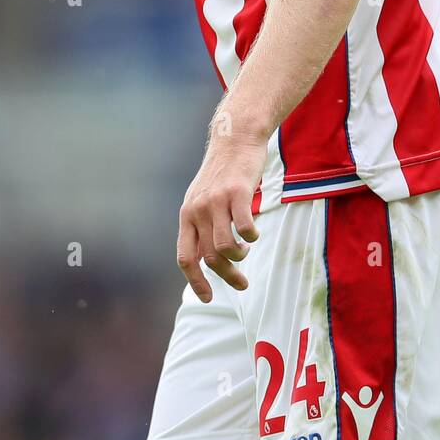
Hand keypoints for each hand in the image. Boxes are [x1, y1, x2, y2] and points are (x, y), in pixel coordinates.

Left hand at [176, 129, 266, 302]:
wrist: (235, 140)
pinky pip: (245, 227)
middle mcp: (198, 210)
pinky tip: (254, 233)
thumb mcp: (202, 200)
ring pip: (226, 246)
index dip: (196, 282)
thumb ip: (202, 227)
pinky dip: (251, 236)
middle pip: (210, 257)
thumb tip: (206, 261)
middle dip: (228, 276)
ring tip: (246, 249)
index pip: (185, 258)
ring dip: (239, 257)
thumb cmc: (222, 175)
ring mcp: (217, 200)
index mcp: (187, 215)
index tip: (209, 298)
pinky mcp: (237, 192)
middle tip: (242, 284)